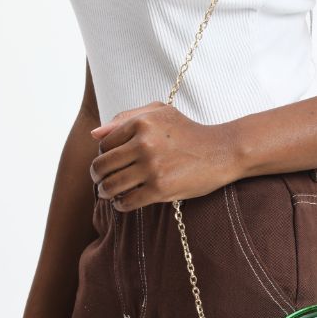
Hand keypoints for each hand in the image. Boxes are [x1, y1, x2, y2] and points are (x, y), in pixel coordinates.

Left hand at [89, 101, 241, 209]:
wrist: (222, 151)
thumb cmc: (189, 131)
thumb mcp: (160, 112)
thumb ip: (125, 118)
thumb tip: (94, 135)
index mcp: (141, 123)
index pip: (104, 144)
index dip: (103, 155)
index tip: (109, 163)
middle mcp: (144, 144)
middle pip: (102, 166)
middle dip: (97, 176)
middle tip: (101, 182)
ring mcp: (152, 168)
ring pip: (111, 185)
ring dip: (105, 192)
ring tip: (109, 193)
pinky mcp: (160, 189)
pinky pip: (127, 201)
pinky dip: (120, 205)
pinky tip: (124, 202)